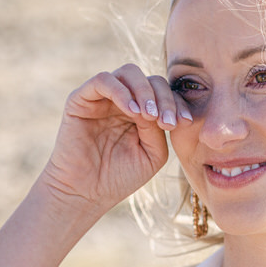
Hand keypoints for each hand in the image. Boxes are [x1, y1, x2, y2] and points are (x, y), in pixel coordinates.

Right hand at [41, 63, 189, 214]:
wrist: (85, 194)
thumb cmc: (119, 177)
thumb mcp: (152, 153)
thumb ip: (158, 127)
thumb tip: (156, 106)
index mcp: (140, 111)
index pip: (162, 93)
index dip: (176, 103)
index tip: (185, 122)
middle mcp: (121, 100)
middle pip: (149, 79)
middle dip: (164, 97)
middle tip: (166, 121)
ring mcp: (101, 98)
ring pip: (128, 73)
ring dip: (144, 91)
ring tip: (149, 115)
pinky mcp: (80, 99)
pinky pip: (103, 80)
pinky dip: (121, 91)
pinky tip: (132, 112)